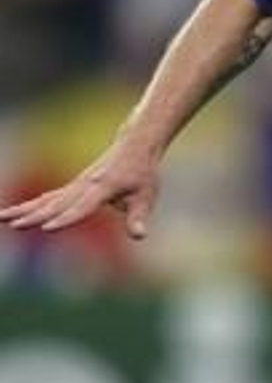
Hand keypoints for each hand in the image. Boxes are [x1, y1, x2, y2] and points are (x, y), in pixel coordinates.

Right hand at [0, 138, 159, 238]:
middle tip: (15, 226)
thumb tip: (139, 236)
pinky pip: (48, 198)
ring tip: (1, 219)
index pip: (81, 207)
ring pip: (46, 200)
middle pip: (56, 203)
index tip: (47, 228)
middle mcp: (84, 185)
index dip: (65, 218)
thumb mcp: (146, 195)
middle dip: (35, 215)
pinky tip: (14, 215)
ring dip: (24, 210)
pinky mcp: (73, 187)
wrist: (133, 146)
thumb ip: (138, 217)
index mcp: (102, 187)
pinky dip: (31, 206)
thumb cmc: (142, 173)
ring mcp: (76, 186)